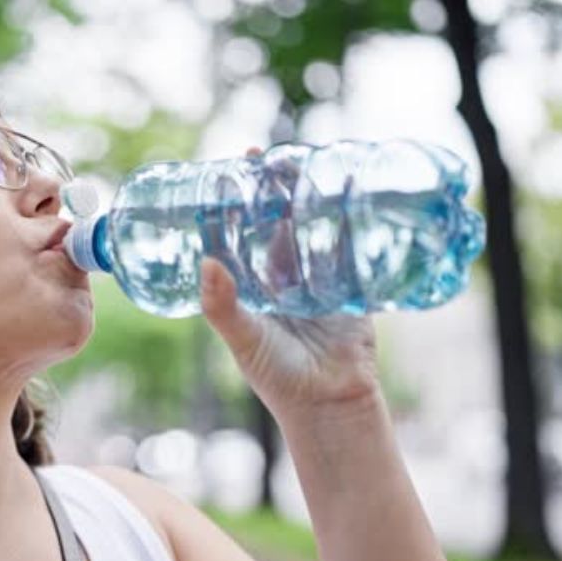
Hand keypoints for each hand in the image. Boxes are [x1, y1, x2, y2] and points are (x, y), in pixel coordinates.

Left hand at [199, 148, 379, 422]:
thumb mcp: (244, 340)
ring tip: (313, 162)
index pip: (241, 231)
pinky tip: (355, 194)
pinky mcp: (352, 285)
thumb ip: (223, 307)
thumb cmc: (278, 377)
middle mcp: (283, 277)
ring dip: (314, 197)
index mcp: (252, 285)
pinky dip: (353, 222)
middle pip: (279, 220)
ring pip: (315, 227)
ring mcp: (318, 278)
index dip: (238, 200)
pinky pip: (352, 247)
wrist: (330, 405)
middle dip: (277, 188)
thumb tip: (206, 262)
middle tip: (275, 156)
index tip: (234, 167)